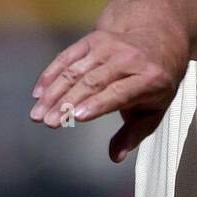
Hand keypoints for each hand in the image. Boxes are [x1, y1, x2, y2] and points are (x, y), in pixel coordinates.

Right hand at [29, 27, 188, 162]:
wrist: (159, 39)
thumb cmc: (156, 83)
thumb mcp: (154, 110)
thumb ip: (134, 134)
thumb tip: (115, 157)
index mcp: (150, 78)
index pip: (118, 92)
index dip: (97, 104)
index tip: (76, 117)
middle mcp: (128, 59)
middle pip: (92, 82)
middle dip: (68, 103)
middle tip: (49, 122)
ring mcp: (108, 46)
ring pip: (75, 71)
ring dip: (53, 92)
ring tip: (38, 114)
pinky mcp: (92, 39)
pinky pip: (67, 57)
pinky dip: (51, 74)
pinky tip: (38, 93)